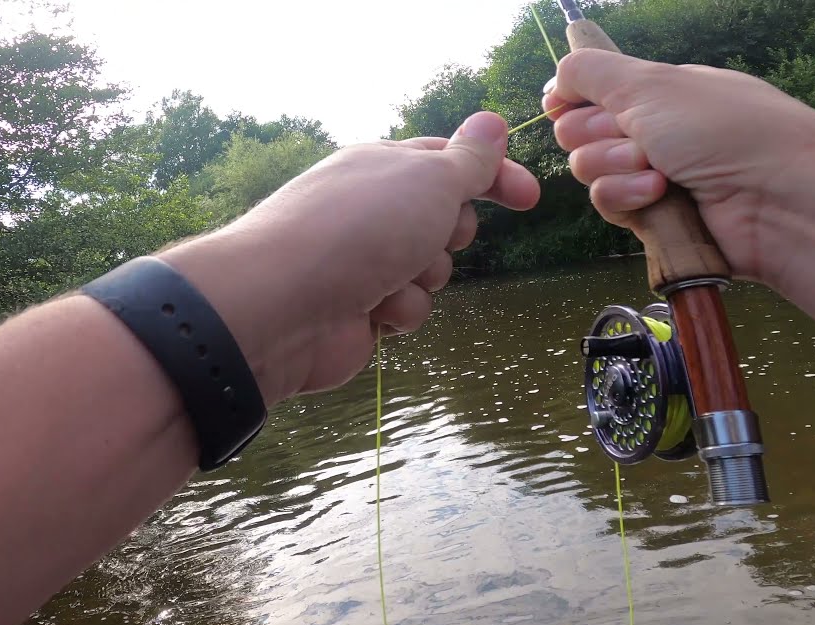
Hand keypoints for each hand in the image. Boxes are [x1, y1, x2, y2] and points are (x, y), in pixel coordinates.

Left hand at [161, 111, 539, 404]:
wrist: (285, 304)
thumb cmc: (359, 228)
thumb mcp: (429, 179)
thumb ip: (469, 159)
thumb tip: (491, 123)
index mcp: (382, 164)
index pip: (450, 160)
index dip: (493, 176)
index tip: (529, 200)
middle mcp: (371, 208)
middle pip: (445, 218)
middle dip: (449, 231)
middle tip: (429, 234)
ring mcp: (364, 260)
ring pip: (431, 269)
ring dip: (423, 276)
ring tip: (391, 276)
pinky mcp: (361, 309)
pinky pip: (408, 308)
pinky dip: (398, 311)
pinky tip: (372, 310)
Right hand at [542, 48, 814, 283]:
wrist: (778, 199)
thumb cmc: (723, 128)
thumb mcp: (650, 83)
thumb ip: (590, 72)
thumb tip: (555, 76)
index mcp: (658, 91)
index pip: (590, 91)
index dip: (572, 99)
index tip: (566, 102)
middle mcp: (653, 130)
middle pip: (580, 132)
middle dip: (598, 134)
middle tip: (637, 138)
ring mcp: (652, 175)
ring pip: (591, 171)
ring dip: (615, 168)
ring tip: (656, 171)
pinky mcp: (653, 218)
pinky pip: (610, 205)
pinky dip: (627, 198)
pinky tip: (658, 196)